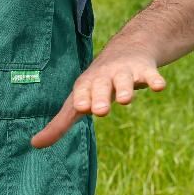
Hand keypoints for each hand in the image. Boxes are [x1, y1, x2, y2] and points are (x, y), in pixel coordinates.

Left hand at [30, 46, 165, 147]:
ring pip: (125, 80)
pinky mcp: (144, 70)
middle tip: (99, 111)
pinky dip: (155, 79)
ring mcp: (124, 72)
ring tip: (126, 100)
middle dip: (100, 97)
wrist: (126, 49)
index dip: (82, 99)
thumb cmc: (95, 84)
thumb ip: (59, 124)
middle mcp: (104, 77)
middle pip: (101, 86)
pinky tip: (159, 86)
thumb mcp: (78, 101)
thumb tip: (34, 145)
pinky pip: (150, 75)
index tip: (81, 108)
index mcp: (86, 85)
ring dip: (125, 89)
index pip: (81, 93)